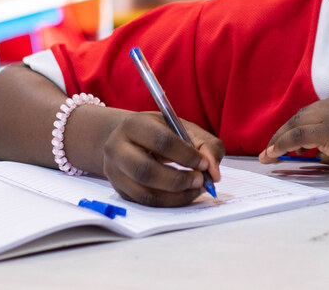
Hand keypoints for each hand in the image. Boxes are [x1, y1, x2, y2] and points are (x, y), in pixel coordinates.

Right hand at [101, 111, 223, 206]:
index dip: (185, 155)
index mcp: (134, 125)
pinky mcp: (120, 191)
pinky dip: (170, 203)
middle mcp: (117, 148)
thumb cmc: (159, 131)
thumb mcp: (182, 127)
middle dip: (178, 180)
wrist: (127, 139)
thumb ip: (205, 145)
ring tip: (196, 189)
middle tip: (200, 180)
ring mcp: (115, 172)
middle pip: (145, 171)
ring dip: (176, 196)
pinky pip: (146, 203)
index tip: (204, 164)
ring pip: (145, 193)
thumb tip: (214, 174)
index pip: (160, 141)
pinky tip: (185, 194)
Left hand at [260, 89, 328, 187]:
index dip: (299, 125)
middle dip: (284, 132)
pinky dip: (283, 145)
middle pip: (305, 114)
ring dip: (279, 139)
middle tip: (270, 148)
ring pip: (299, 122)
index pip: (318, 110)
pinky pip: (300, 137)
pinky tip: (274, 155)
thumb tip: (315, 152)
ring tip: (268, 155)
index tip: (286, 141)